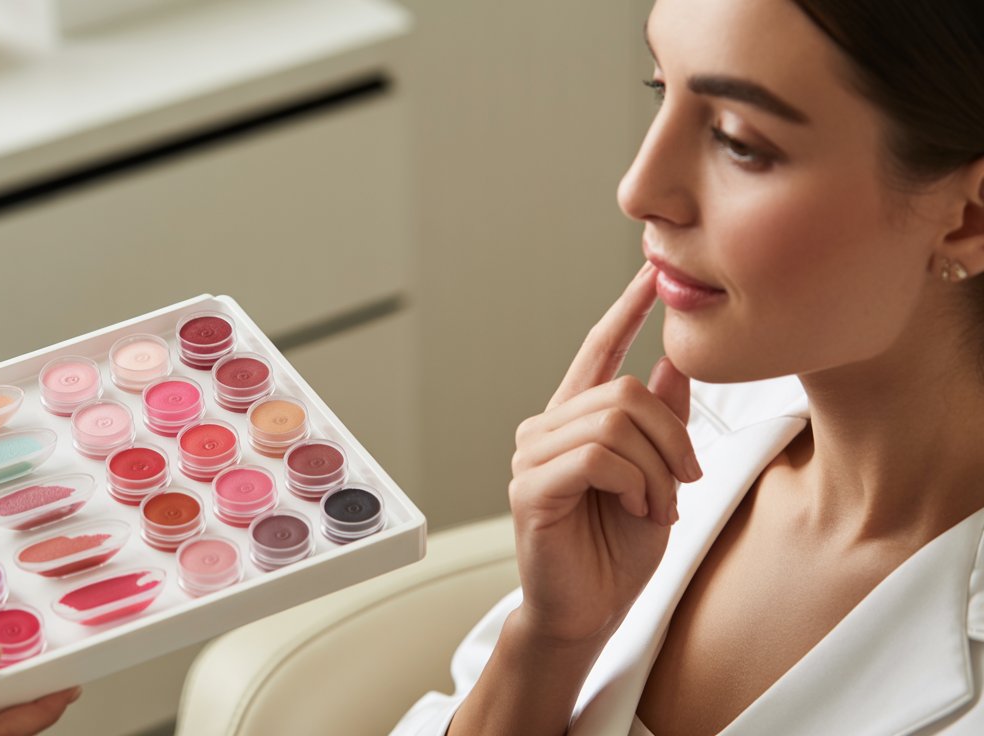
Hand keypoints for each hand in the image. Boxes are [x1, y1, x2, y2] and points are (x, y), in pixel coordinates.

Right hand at [508, 261, 701, 643]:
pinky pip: (597, 457)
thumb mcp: (656, 475)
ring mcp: (532, 457)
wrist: (591, 612)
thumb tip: (675, 360)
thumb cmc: (615, 550)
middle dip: (670, 437)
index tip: (650, 272)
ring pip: (615, 423)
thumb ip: (660, 419)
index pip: (599, 350)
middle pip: (624, 392)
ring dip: (655, 469)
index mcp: (573, 421)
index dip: (625, 310)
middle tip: (684, 480)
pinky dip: (633, 482)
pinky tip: (635, 508)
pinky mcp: (531, 488)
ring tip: (656, 505)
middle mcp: (545, 430)